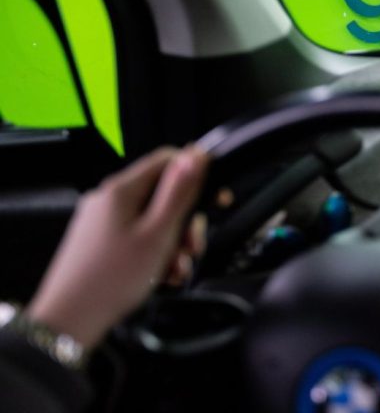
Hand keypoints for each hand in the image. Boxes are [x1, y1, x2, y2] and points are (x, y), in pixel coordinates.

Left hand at [27, 147, 208, 349]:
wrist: (69, 321)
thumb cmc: (113, 279)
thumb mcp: (158, 233)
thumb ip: (179, 192)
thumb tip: (196, 154)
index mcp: (121, 190)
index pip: (167, 159)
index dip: (195, 176)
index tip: (214, 200)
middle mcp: (108, 200)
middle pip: (162, 194)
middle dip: (186, 221)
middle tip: (193, 248)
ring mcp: (101, 222)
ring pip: (152, 220)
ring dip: (173, 243)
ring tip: (175, 269)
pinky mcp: (99, 242)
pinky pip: (137, 237)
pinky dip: (154, 253)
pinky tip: (160, 275)